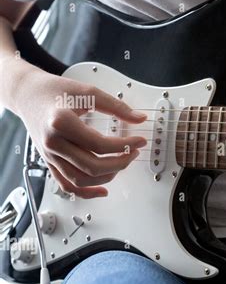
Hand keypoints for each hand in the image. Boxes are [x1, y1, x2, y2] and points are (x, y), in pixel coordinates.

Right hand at [16, 69, 146, 198]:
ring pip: (81, 180)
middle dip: (119, 163)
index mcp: (61, 123)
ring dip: (106, 177)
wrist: (28, 94)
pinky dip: (86, 192)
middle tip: (133, 152)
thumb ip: (116, 106)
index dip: (125, 145)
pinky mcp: (50, 162)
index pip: (100, 145)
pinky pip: (67, 185)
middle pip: (91, 166)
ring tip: (121, 164)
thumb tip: (139, 118)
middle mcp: (53, 143)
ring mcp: (50, 156)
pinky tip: (102, 190)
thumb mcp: (88, 92)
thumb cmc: (54, 91)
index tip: (139, 141)